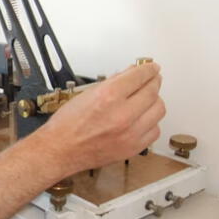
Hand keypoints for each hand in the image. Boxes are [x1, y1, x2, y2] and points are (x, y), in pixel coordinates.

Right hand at [36, 62, 164, 176]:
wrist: (59, 150)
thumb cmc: (66, 125)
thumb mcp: (86, 94)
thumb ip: (112, 83)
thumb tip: (130, 75)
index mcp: (108, 96)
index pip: (139, 76)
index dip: (148, 69)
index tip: (151, 68)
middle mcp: (122, 114)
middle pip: (153, 91)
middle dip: (153, 82)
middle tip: (151, 81)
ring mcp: (130, 133)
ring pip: (158, 110)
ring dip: (154, 102)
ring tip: (146, 100)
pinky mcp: (133, 148)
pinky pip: (154, 130)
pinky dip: (151, 122)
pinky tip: (142, 120)